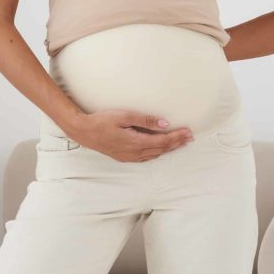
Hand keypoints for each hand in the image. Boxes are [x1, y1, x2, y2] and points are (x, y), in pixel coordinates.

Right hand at [68, 109, 194, 161]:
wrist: (83, 131)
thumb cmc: (102, 121)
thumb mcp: (124, 116)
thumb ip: (146, 120)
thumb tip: (165, 123)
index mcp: (136, 142)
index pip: (163, 141)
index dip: (177, 137)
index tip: (188, 132)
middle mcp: (134, 153)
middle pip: (161, 150)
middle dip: (177, 143)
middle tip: (190, 138)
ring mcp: (129, 157)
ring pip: (155, 155)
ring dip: (168, 149)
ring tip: (180, 143)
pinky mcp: (124, 157)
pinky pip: (146, 157)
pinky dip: (157, 153)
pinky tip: (161, 149)